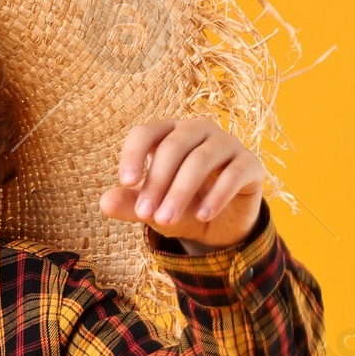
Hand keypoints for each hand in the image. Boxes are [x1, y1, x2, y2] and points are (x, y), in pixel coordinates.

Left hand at [99, 117, 264, 250]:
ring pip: (202, 159)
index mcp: (169, 134)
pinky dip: (216, 196)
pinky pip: (233, 174)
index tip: (126, 182)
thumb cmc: (182, 207)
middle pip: (174, 145)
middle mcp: (198, 131)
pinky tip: (202, 215)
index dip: (135, 153)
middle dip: (157, 181)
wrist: (221, 225)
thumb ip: (131, 206)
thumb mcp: (154, 210)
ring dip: (181, 191)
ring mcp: (227, 144)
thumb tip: (105, 202)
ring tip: (166, 220)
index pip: (147, 132)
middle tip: (145, 214)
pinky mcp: (249, 164)